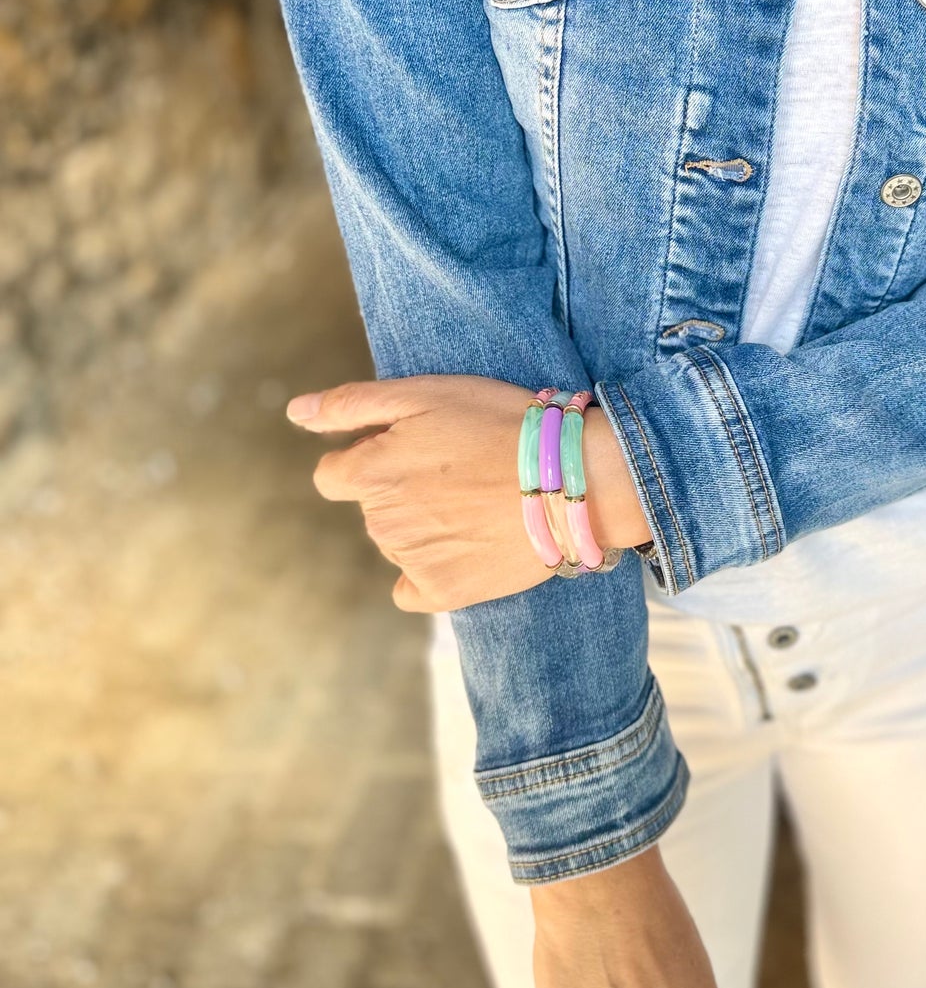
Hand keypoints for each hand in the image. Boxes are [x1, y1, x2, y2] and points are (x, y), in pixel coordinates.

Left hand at [285, 375, 651, 609]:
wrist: (570, 480)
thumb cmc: (498, 424)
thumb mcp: (424, 394)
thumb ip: (351, 405)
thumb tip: (294, 412)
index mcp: (368, 472)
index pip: (333, 475)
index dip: (369, 458)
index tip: (416, 451)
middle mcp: (380, 522)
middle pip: (372, 507)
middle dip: (403, 488)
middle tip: (460, 468)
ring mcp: (410, 561)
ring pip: (397, 542)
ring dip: (423, 523)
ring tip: (476, 500)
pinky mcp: (443, 593)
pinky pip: (413, 588)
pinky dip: (431, 570)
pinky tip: (465, 545)